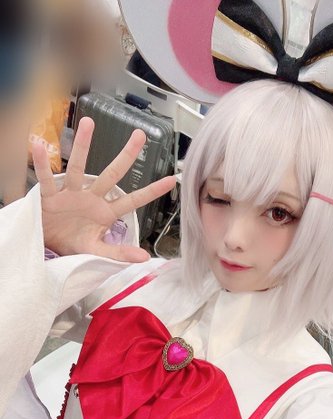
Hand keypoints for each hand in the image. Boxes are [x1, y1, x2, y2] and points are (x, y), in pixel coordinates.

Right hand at [33, 117, 175, 261]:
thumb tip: (145, 258)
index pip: (133, 200)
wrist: (48, 244)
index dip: (151, 191)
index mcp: (106, 212)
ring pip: (78, 167)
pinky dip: (43, 164)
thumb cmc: (74, 243)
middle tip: (140, 134)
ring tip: (88, 122)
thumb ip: (119, 253)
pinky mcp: (50, 196)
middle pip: (112, 174)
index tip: (171, 180)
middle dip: (126, 155)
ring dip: (82, 145)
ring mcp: (71, 194)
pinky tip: (39, 144)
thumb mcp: (97, 250)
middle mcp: (92, 197)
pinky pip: (46, 179)